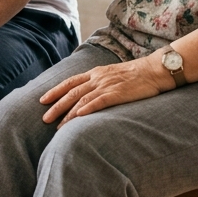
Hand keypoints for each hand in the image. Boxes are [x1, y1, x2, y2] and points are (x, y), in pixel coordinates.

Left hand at [39, 56, 168, 126]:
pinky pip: (99, 101)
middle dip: (56, 106)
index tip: (43, 100)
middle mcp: (97, 78)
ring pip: (82, 100)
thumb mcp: (112, 75)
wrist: (154, 70)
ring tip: (58, 126)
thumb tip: (88, 94)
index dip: (55, 91)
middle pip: (71, 93)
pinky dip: (87, 109)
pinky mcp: (118, 93)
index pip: (70, 82)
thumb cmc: (136, 75)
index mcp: (95, 73)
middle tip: (44, 118)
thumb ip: (100, 82)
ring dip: (68, 114)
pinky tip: (79, 116)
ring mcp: (107, 85)